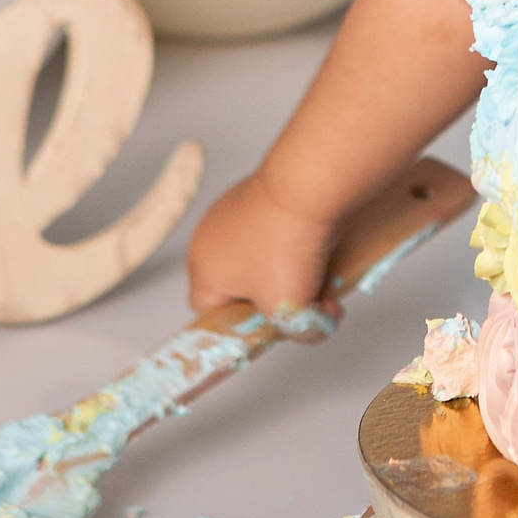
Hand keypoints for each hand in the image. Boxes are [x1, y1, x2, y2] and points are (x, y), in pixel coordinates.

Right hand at [185, 169, 342, 338]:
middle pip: (239, 287)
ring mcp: (227, 213)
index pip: (214, 317)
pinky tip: (313, 238)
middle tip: (304, 295)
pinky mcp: (252, 194)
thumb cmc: (288, 246)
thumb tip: (314, 326)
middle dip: (275, 295)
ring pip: (258, 257)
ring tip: (314, 263)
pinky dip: (289, 237)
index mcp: (202, 273)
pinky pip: (269, 229)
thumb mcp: (294, 311)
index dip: (248, 326)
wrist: (307, 185)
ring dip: (286, 266)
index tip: (278, 321)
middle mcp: (206, 242)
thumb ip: (301, 332)